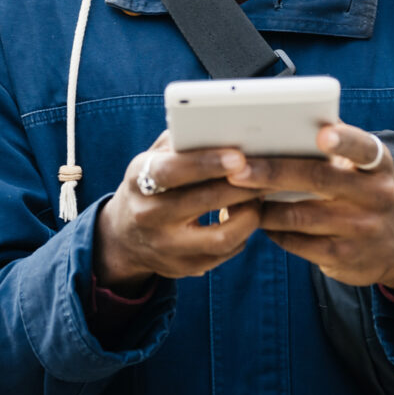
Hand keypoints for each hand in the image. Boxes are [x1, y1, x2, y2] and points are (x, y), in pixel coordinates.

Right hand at [94, 130, 263, 294]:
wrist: (126, 237)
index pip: (171, 171)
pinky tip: (247, 215)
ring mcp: (165, 246)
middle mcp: (148, 216)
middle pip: (203, 201)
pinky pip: (225, 252)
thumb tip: (219, 126)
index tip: (239, 156)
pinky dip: (243, 233)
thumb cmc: (152, 185)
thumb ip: (179, 142)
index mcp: (138, 180)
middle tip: (268, 172)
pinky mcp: (183, 268)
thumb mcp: (152, 159)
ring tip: (259, 197)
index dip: (206, 163)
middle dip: (242, 186)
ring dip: (249, 215)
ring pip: (221, 236)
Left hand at [225, 122, 393, 293]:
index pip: (363, 148)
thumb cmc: (361, 192)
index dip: (343, 141)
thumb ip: (334, 143)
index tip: (321, 134)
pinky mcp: (343, 256)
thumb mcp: (363, 168)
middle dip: (272, 172)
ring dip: (262, 206)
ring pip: (298, 215)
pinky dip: (271, 229)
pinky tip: (255, 219)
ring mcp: (360, 229)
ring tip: (234, 195)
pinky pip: (296, 242)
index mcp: (377, 165)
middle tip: (237, 169)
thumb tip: (284, 118)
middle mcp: (375, 196)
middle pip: (317, 179)